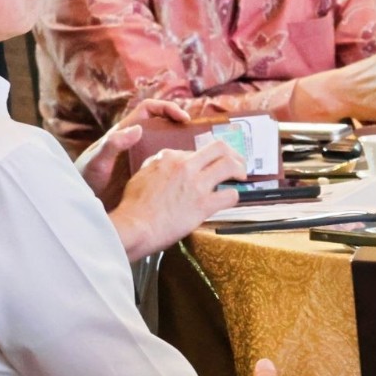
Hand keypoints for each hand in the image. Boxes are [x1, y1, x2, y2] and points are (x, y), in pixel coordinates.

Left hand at [76, 98, 189, 204]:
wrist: (83, 205)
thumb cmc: (84, 180)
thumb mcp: (97, 162)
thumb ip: (112, 145)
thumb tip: (137, 129)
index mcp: (123, 133)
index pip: (149, 109)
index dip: (167, 108)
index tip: (183, 118)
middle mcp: (134, 143)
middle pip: (163, 127)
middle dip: (181, 129)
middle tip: (199, 140)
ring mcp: (140, 159)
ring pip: (166, 147)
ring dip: (182, 149)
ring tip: (199, 160)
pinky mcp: (144, 175)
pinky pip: (164, 167)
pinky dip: (176, 169)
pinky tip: (186, 179)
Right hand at [109, 138, 241, 258]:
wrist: (135, 227)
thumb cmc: (134, 206)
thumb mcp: (141, 174)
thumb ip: (156, 165)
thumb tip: (164, 163)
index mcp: (170, 157)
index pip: (195, 151)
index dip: (203, 159)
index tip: (207, 165)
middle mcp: (186, 166)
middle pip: (219, 148)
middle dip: (232, 153)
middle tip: (237, 161)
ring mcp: (196, 184)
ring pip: (229, 165)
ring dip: (240, 169)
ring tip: (242, 176)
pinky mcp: (203, 205)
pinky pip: (229, 195)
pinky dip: (234, 196)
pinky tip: (231, 198)